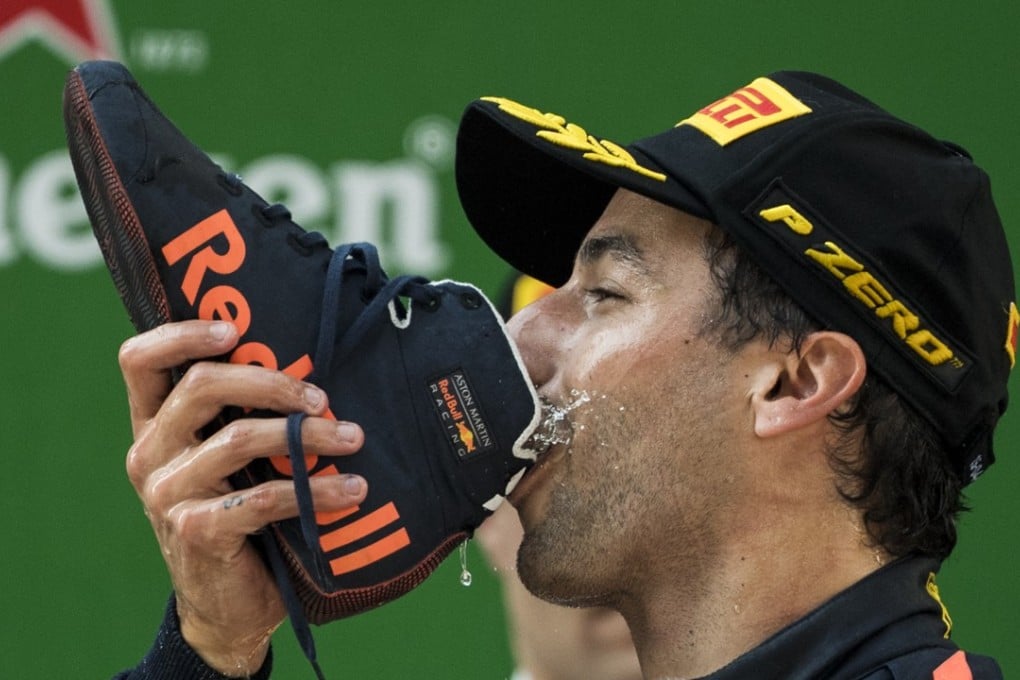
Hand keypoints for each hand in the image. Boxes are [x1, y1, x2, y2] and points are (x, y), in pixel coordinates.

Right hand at [119, 320, 367, 675]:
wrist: (228, 606)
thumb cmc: (242, 517)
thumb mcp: (233, 462)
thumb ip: (243, 417)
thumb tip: (315, 367)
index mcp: (155, 426)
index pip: (140, 361)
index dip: (181, 334)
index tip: (234, 329)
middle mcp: (150, 453)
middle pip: (200, 386)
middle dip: (271, 381)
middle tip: (323, 397)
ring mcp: (167, 494)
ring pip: (238, 439)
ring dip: (306, 436)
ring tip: (353, 440)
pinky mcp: (195, 531)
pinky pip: (262, 498)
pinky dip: (315, 492)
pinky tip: (352, 491)